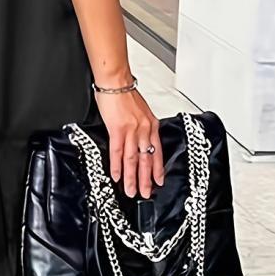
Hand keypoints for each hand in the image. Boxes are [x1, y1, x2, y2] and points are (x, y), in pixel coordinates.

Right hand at [94, 83, 163, 198]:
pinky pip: (118, 152)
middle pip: (146, 159)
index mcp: (151, 125)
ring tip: (131, 190)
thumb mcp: (141, 110)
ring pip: (133, 159)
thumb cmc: (124, 93)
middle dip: (146, 179)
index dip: (157, 168)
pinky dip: (117, 166)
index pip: (156, 151)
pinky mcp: (117, 130)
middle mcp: (144, 129)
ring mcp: (131, 131)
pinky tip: (117, 176)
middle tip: (145, 193)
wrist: (116, 82)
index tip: (158, 180)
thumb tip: (140, 138)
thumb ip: (142, 126)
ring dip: (132, 177)